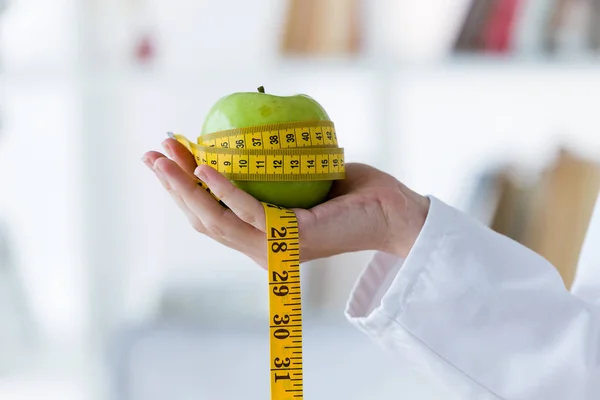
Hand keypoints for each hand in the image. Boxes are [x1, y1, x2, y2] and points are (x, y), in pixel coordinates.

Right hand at [142, 138, 429, 268]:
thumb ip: (266, 170)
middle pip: (203, 221)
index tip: (165, 157)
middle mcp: (262, 250)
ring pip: (216, 221)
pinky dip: (225, 190)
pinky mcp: (294, 241)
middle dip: (172, 188)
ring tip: (165, 155)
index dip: (182, 190)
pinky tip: (206, 166)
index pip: (210, 217)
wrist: (392, 210)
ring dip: (186, 188)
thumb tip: (238, 137)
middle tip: (151, 154)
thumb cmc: (349, 191)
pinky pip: (251, 214)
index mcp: (260, 238)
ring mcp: (276, 250)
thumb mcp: (298, 177)